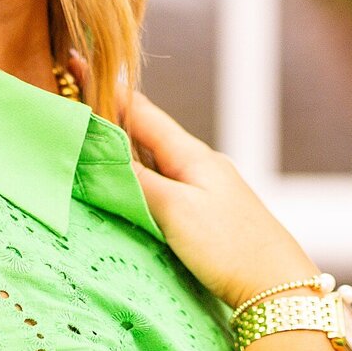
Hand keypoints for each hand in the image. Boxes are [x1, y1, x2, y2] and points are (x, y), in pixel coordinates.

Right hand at [69, 51, 319, 313]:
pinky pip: (160, 186)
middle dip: (109, 114)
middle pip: (144, 132)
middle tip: (71, 95)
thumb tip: (99, 151)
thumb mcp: (176, 210)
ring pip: (151, 160)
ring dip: (121, 146)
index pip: (140, 111)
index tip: (77, 61)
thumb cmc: (231, 247)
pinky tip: (124, 183)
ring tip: (88, 134)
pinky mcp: (205, 218)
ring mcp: (203, 192)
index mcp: (191, 154)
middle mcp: (198, 166)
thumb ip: (135, 180)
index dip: (106, 88)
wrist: (279, 289)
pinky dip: (136, 177)